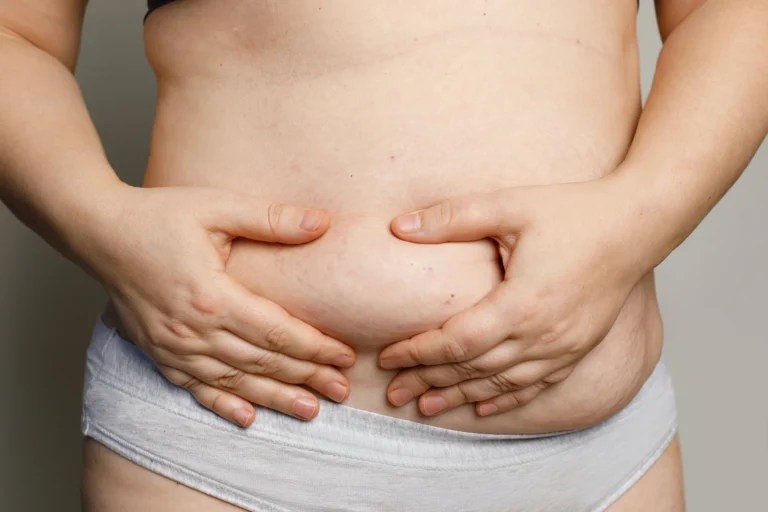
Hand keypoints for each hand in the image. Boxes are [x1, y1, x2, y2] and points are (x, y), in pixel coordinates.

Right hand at [83, 184, 354, 426]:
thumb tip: (322, 222)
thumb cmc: (159, 216)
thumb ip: (271, 219)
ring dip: (275, 398)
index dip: (315, 347)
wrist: (99, 233)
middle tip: (342, 391)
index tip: (346, 355)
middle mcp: (192, 330)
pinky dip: (223, 405)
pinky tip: (248, 419)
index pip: (276, 331)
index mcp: (212, 296)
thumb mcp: (217, 206)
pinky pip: (195, 388)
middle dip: (307, 378)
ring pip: (235, 382)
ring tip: (311, 411)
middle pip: (262, 362)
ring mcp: (173, 348)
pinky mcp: (159, 354)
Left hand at [379, 176, 649, 416]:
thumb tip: (398, 227)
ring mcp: (564, 347)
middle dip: (428, 383)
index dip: (417, 353)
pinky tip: (483, 409)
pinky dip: (505, 400)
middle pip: (474, 370)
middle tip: (393, 395)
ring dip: (460, 397)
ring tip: (426, 410)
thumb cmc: (575, 211)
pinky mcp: (578, 348)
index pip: (456, 341)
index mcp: (521, 303)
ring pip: (502, 384)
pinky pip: (535, 385)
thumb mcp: (509, 204)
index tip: (386, 358)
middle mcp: (543, 335)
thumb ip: (452, 218)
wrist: (639, 223)